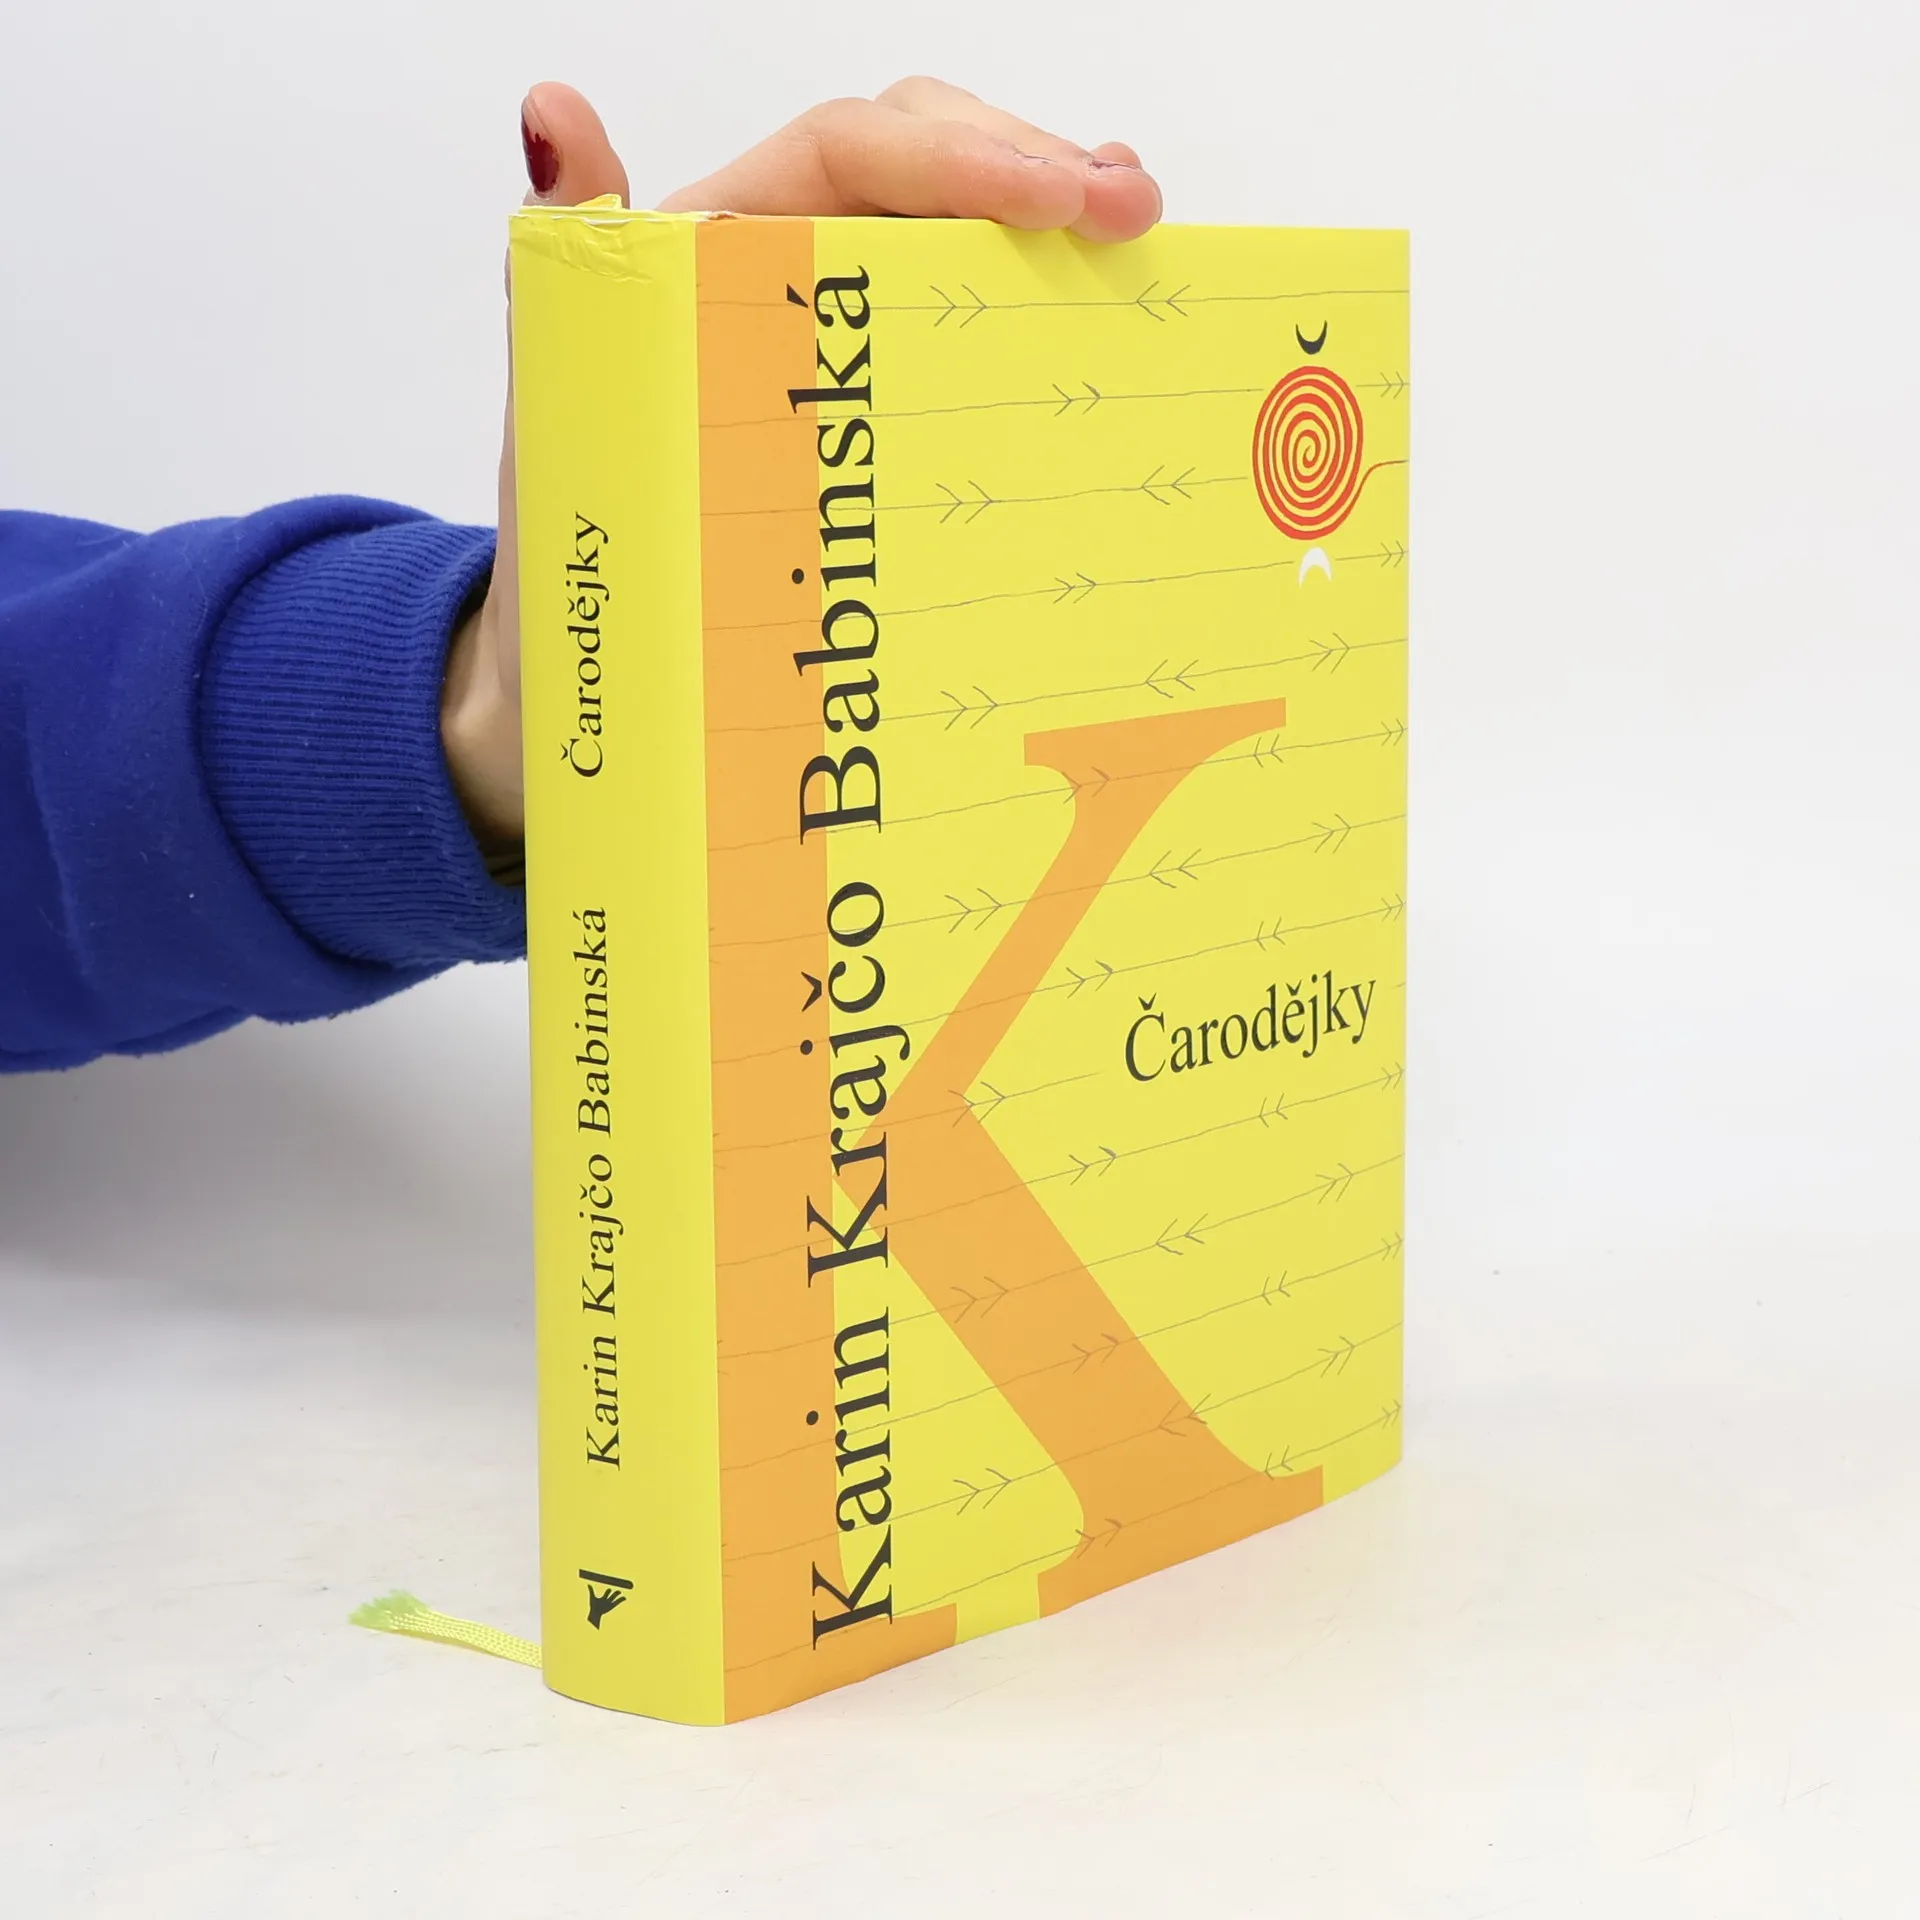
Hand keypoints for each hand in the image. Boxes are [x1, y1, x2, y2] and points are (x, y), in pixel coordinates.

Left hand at [441, 79, 1163, 848]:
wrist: (593, 684)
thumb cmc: (575, 553)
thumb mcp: (567, 406)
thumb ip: (571, 258)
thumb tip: (553, 111)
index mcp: (715, 254)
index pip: (848, 154)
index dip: (959, 157)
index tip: (1057, 203)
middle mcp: (790, 284)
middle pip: (926, 171)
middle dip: (1032, 168)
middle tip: (1127, 215)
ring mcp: (848, 355)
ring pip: (964, 246)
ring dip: (1059, 224)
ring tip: (1138, 239)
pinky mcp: (889, 425)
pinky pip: (973, 346)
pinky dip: (1047, 314)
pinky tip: (1108, 310)